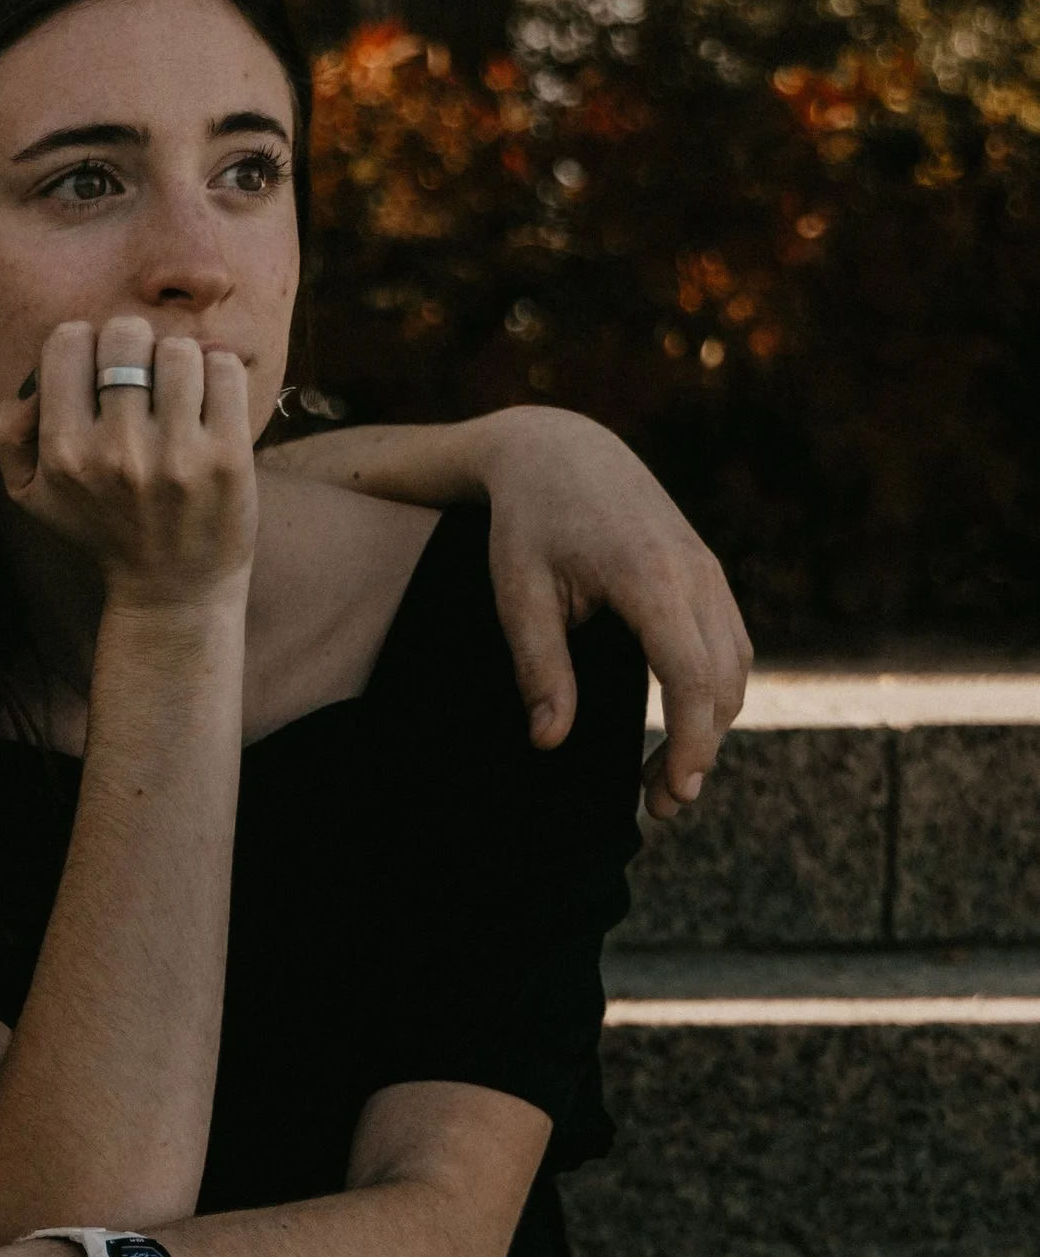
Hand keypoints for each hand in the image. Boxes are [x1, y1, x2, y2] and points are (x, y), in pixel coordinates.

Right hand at [0, 314, 256, 615]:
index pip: (68, 340)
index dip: (84, 347)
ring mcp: (177, 454)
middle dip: (133, 348)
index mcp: (64, 453)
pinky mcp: (229, 456)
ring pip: (178, 348)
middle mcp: (117, 452)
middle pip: (124, 333)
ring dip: (178, 363)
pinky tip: (208, 403)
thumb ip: (6, 431)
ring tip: (176, 395)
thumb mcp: (30, 494)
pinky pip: (224, 369)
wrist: (173, 589)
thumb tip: (29, 384)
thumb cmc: (101, 527)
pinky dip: (218, 373)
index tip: (97, 375)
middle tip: (141, 380)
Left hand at [472, 410, 751, 818]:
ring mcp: (708, 571)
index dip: (690, 742)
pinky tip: (682, 727)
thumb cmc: (528, 521)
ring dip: (711, 727)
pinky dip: (716, 693)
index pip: (691, 676)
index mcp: (650, 576)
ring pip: (736, 666)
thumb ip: (539, 667)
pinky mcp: (707, 573)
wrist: (559, 449)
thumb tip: (550, 741)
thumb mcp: (518, 593)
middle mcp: (695, 572)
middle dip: (700, 750)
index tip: (674, 793)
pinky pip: (730, 643)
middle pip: (724, 681)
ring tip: (665, 781)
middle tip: (660, 807)